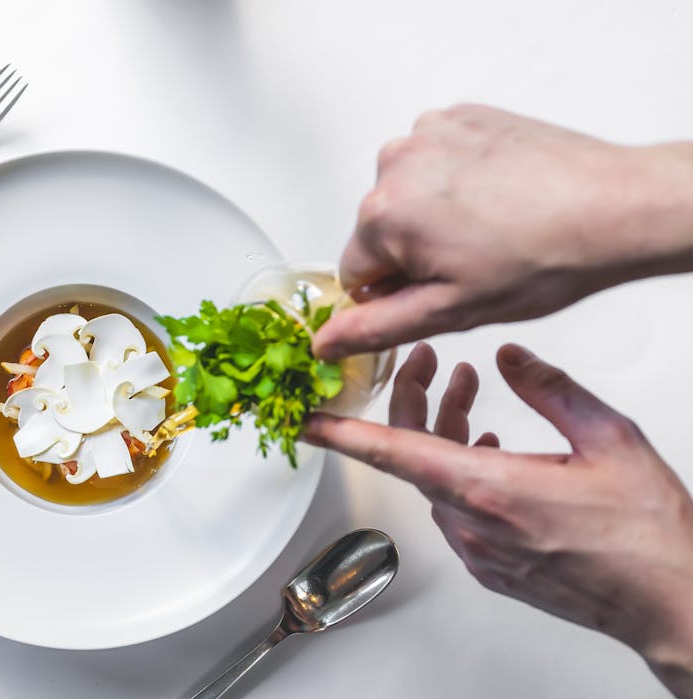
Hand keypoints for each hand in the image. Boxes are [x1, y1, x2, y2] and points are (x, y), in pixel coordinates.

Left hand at [302, 342, 692, 698]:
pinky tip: (492, 451)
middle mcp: (471, 524)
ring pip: (436, 481)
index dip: (341, 432)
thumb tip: (507, 357)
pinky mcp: (490, 570)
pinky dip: (462, 474)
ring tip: (474, 397)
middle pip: (414, 455)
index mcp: (487, 489)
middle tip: (434, 365)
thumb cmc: (646, 532)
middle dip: (417, 402)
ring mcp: (478, 552)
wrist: (671, 602)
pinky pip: (456, 512)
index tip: (303, 420)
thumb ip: (549, 389)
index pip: (392, 452)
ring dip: (446, 436)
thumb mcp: (607, 438)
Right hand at [313, 104, 692, 359]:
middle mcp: (395, 162)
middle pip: (378, 228)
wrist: (614, 207)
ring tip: (489, 227)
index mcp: (383, 214)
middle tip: (472, 261)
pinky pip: (435, 159)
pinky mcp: (460, 116)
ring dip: (434, 213)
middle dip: (414, 249)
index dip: (394, 291)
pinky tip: (495, 197)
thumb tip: (324, 341)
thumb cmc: (544, 257)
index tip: (438, 287)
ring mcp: (429, 132)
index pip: (354, 272)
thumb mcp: (449, 312)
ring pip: (406, 193)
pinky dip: (456, 179)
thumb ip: (375, 327)